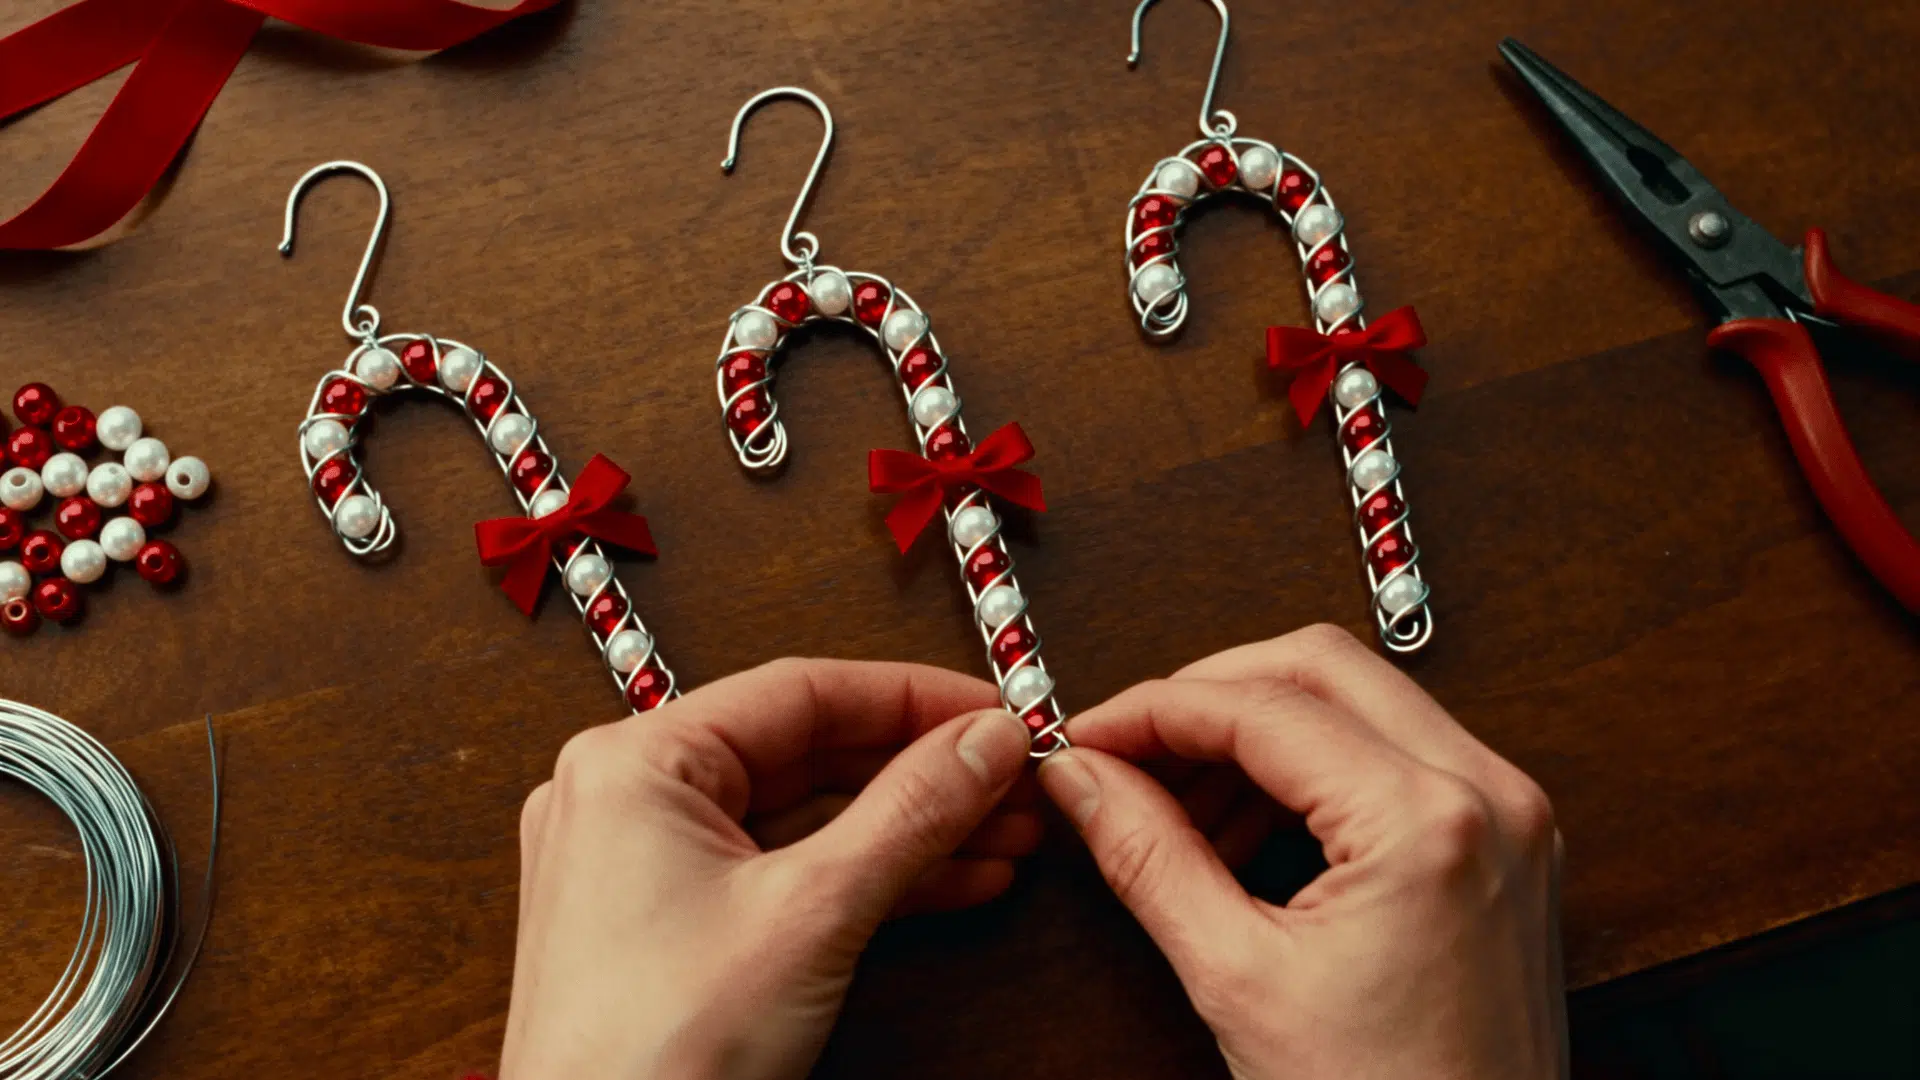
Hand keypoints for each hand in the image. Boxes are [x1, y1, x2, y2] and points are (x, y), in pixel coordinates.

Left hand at [502, 658, 1036, 1079]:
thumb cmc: (654, 1055)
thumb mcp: (813, 914)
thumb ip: (912, 813)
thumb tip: (985, 742)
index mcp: (633, 763)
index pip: (800, 692)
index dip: (912, 697)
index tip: (993, 713)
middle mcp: (627, 798)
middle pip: (806, 752)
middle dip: (921, 771)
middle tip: (1011, 779)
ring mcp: (642, 864)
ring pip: (803, 817)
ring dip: (907, 827)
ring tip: (1005, 834)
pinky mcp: (668, 925)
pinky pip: (781, 871)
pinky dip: (863, 875)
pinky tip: (951, 881)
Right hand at [1039, 625, 1566, 1079]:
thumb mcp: (1237, 979)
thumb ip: (1149, 857)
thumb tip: (1084, 779)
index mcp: (1428, 821)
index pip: (1262, 707)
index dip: (1155, 711)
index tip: (1089, 737)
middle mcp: (1489, 794)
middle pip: (1319, 666)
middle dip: (1207, 698)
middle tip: (1129, 750)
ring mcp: (1508, 815)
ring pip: (1359, 701)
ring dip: (1256, 735)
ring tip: (1176, 808)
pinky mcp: (1505, 843)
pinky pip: (1394, 756)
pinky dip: (1309, 773)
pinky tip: (1243, 831)